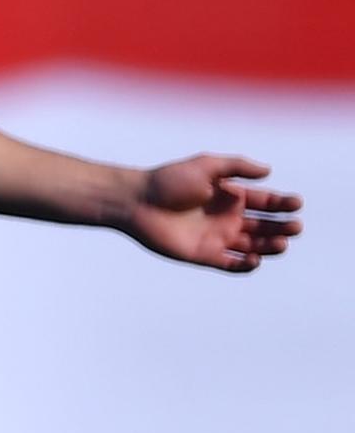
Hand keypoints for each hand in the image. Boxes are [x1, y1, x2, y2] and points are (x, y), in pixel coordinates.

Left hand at [126, 153, 302, 271]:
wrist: (137, 202)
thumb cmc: (169, 181)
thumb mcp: (207, 166)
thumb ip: (237, 167)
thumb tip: (268, 170)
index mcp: (231, 196)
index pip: (266, 202)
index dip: (283, 204)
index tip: (296, 203)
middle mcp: (227, 218)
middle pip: (264, 226)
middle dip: (283, 227)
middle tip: (295, 226)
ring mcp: (217, 238)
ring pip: (253, 246)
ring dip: (270, 247)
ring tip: (281, 243)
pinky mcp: (204, 255)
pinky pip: (231, 264)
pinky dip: (246, 265)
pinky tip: (255, 259)